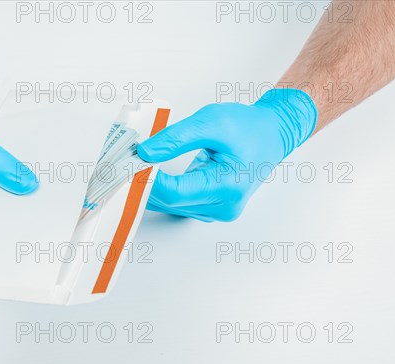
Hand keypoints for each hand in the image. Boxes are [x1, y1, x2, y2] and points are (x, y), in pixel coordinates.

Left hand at [136, 88, 316, 221]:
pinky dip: (161, 190)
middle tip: (123, 164)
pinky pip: (178, 203)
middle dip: (143, 183)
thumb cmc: (248, 128)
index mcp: (227, 186)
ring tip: (133, 166)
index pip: (175, 192)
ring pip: (171, 206)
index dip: (146, 181)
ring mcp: (217, 211)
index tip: (128, 164)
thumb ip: (176, 138)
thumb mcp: (212, 121)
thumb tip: (145, 153)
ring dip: (149, 188)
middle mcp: (223, 206)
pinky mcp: (211, 208)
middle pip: (169, 202)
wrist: (271, 135)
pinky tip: (148, 176)